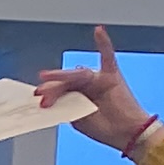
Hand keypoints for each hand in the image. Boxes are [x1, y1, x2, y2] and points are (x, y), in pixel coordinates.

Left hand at [30, 26, 156, 152]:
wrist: (126, 134)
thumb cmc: (105, 129)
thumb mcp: (77, 119)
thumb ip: (65, 106)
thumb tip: (48, 98)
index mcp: (77, 97)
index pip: (59, 91)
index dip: (48, 94)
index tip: (37, 99)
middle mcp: (87, 86)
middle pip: (65, 82)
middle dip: (52, 89)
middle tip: (39, 92)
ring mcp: (98, 79)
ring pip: (76, 74)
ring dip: (61, 77)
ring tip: (47, 77)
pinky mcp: (111, 76)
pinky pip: (108, 56)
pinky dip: (104, 43)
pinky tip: (99, 31)